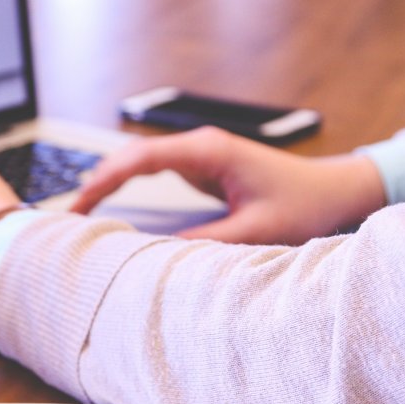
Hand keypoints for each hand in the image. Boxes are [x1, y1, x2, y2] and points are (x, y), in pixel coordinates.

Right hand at [71, 126, 385, 244]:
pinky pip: (156, 173)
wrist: (336, 191)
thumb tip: (157, 256)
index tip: (79, 204)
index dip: (104, 180)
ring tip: (80, 214)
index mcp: (209, 151)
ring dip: (110, 183)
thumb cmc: (305, 205)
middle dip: (97, 182)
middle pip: (132, 157)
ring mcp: (201, 155)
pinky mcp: (205, 168)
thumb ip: (206, 242)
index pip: (141, 158)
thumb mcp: (256, 231)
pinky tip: (112, 206)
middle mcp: (201, 147)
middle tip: (68, 216)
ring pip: (140, 163)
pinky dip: (130, 188)